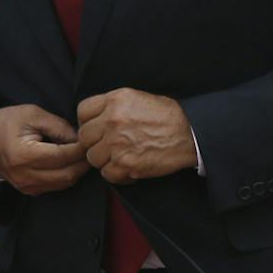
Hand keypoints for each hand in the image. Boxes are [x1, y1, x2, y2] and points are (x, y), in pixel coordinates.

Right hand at [0, 105, 90, 195]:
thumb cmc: (5, 123)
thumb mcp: (32, 115)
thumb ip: (58, 126)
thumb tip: (80, 138)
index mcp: (24, 155)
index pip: (63, 156)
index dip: (81, 148)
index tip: (91, 138)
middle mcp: (25, 176)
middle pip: (67, 175)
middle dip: (83, 162)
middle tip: (92, 147)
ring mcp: (27, 186)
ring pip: (64, 183)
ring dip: (77, 170)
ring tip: (84, 154)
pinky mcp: (29, 190)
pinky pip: (55, 186)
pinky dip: (67, 175)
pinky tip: (71, 162)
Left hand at [75, 89, 197, 185]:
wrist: (190, 133)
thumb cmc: (167, 115)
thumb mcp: (137, 98)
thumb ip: (113, 106)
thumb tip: (95, 118)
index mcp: (115, 100)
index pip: (83, 111)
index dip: (88, 122)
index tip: (96, 129)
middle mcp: (113, 120)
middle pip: (85, 137)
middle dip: (95, 142)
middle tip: (108, 146)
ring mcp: (118, 144)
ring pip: (93, 157)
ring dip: (104, 160)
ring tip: (120, 156)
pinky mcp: (126, 164)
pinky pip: (106, 174)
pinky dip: (116, 174)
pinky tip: (128, 167)